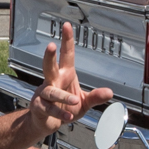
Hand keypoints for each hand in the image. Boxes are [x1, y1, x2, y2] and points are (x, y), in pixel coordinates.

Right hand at [24, 22, 112, 137]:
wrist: (46, 123)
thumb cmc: (64, 108)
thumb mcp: (84, 102)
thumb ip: (95, 97)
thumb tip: (110, 92)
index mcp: (64, 75)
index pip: (66, 54)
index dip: (67, 40)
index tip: (67, 25)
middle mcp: (52, 81)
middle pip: (49, 66)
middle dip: (50, 56)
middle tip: (51, 45)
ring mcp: (43, 93)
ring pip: (51, 91)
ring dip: (62, 96)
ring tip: (74, 100)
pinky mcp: (39, 107)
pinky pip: (49, 108)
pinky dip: (59, 112)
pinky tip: (68, 116)